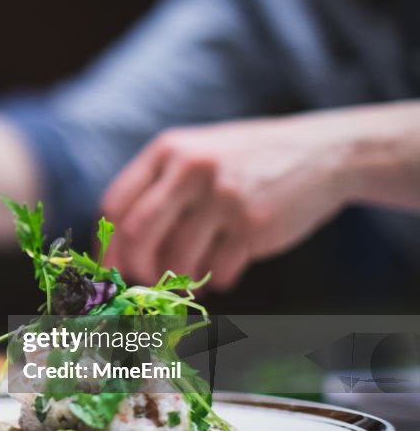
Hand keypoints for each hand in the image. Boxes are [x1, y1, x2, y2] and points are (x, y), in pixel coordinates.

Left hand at [100, 116, 352, 290]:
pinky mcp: (254, 225)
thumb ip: (157, 187)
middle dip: (134, 267)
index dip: (106, 244)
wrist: (323, 153)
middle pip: (136, 233)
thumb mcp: (196, 153)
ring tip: (195, 273)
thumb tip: (117, 248)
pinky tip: (224, 270)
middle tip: (143, 281)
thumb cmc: (245, 162)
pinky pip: (216, 271)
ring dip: (179, 279)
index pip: (114, 205)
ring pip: (176, 260)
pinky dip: (214, 281)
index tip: (110, 268)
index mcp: (168, 150)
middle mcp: (191, 169)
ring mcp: (223, 197)